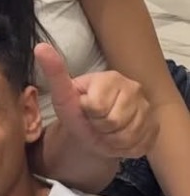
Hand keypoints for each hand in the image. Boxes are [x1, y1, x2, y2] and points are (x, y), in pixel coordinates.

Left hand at [39, 44, 156, 157]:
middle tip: (96, 122)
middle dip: (99, 127)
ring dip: (111, 139)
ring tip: (106, 130)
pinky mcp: (155, 128)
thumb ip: (54, 72)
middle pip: (113, 121)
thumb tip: (40, 47)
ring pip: (127, 136)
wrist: (93, 132)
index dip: (87, 112)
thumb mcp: (63, 93)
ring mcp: (148, 108)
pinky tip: (118, 138)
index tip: (85, 108)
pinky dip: (124, 148)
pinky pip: (139, 145)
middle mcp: (134, 89)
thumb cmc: (77, 110)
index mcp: (111, 77)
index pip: (97, 105)